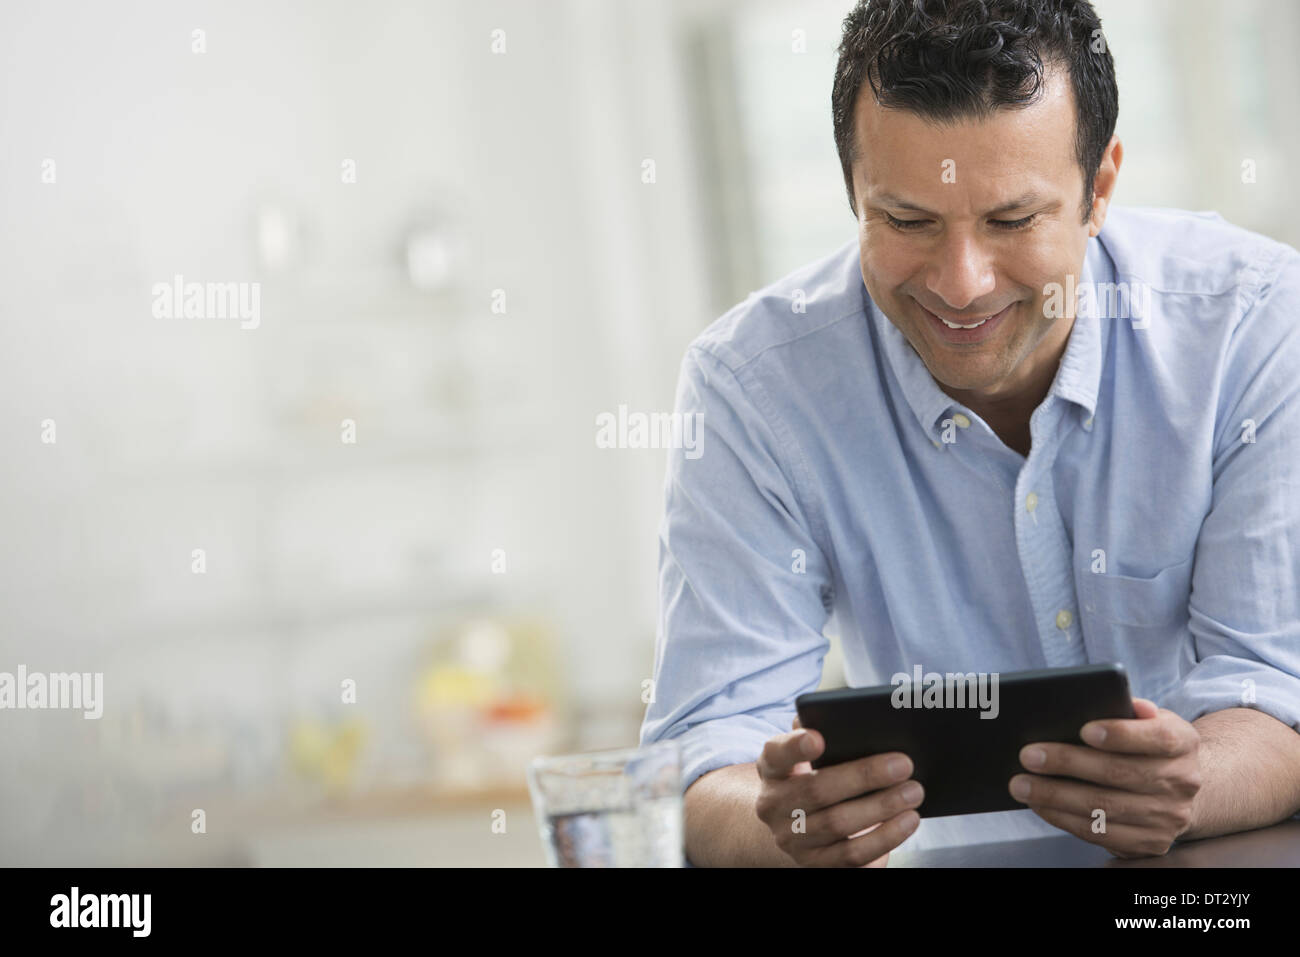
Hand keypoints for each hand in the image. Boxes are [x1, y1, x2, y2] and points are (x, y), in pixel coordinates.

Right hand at [753, 715, 923, 866]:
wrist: (797, 824)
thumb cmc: (812, 776)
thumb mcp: (807, 754)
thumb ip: (818, 730)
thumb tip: (838, 713)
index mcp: (771, 768)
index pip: (777, 754)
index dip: (795, 747)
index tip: (819, 739)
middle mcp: (773, 805)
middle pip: (817, 791)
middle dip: (864, 776)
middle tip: (904, 764)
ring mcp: (792, 839)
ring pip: (838, 825)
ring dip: (882, 808)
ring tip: (914, 792)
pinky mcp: (815, 865)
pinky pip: (853, 855)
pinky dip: (885, 838)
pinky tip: (908, 821)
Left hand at [1009, 698, 1202, 857]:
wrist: (1178, 789)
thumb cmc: (1146, 744)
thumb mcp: (1147, 719)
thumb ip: (1129, 708)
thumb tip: (1109, 698)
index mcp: (1183, 742)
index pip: (1158, 737)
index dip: (1122, 734)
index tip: (1084, 729)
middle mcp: (1183, 781)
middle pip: (1120, 773)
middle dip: (1068, 763)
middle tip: (1028, 756)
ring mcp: (1169, 817)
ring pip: (1105, 807)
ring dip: (1056, 796)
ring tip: (1021, 784)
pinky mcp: (1150, 843)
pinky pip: (1101, 833)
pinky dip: (1064, 818)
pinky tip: (1039, 805)